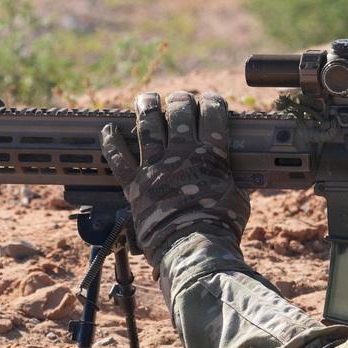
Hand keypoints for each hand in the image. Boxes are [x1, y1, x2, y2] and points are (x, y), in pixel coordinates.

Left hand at [100, 91, 250, 259]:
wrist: (193, 248)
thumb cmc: (221, 227)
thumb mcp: (239, 198)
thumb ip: (233, 182)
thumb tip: (238, 180)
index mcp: (211, 155)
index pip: (212, 115)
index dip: (212, 102)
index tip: (211, 99)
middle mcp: (182, 154)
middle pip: (179, 113)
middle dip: (180, 101)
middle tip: (179, 99)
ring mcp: (156, 167)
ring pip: (148, 127)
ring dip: (147, 108)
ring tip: (147, 99)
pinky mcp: (135, 184)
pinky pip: (118, 158)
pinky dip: (111, 141)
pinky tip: (108, 129)